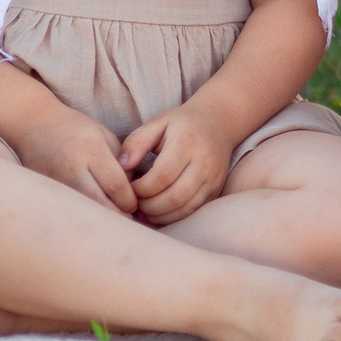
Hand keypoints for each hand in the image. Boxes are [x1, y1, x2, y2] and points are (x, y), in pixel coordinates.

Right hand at [12, 106, 136, 216]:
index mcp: (92, 151)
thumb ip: (123, 165)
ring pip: (84, 213)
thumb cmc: (77, 130)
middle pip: (101, 205)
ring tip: (111, 221)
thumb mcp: (106, 138)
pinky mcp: (45, 191)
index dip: (130, 201)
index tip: (135, 206)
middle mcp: (73, 168)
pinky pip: (68, 211)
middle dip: (117, 216)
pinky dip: (81, 217)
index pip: (117, 187)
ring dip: (100, 220)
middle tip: (127, 219)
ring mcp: (56, 182)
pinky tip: (90, 217)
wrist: (34, 124)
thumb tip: (135, 195)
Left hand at [119, 100, 238, 226]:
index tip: (129, 187)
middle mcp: (204, 163)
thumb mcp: (157, 123)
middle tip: (134, 203)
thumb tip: (121, 166)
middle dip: (148, 206)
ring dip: (159, 215)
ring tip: (144, 209)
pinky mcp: (216, 190)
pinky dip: (172, 217)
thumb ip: (136, 142)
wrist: (218, 123)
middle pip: (174, 197)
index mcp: (187, 142)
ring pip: (184, 208)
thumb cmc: (181, 124)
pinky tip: (158, 212)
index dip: (141, 188)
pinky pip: (192, 211)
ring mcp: (212, 179)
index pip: (162, 175)